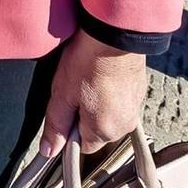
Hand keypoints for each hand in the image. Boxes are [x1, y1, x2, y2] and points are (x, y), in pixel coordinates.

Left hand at [40, 30, 148, 157]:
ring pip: (108, 116)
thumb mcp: (63, 95)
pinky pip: (119, 102)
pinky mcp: (139, 92)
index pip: (82, 146)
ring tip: (87, 79)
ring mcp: (135, 109)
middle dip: (82, 116)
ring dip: (96, 104)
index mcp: (105, 131)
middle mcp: (124, 125)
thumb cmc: (88, 63)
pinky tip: (99, 75)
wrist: (115, 35)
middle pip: (96, 132)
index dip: (69, 130)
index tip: (64, 109)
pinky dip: (109, 94)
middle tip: (74, 90)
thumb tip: (48, 151)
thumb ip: (56, 126)